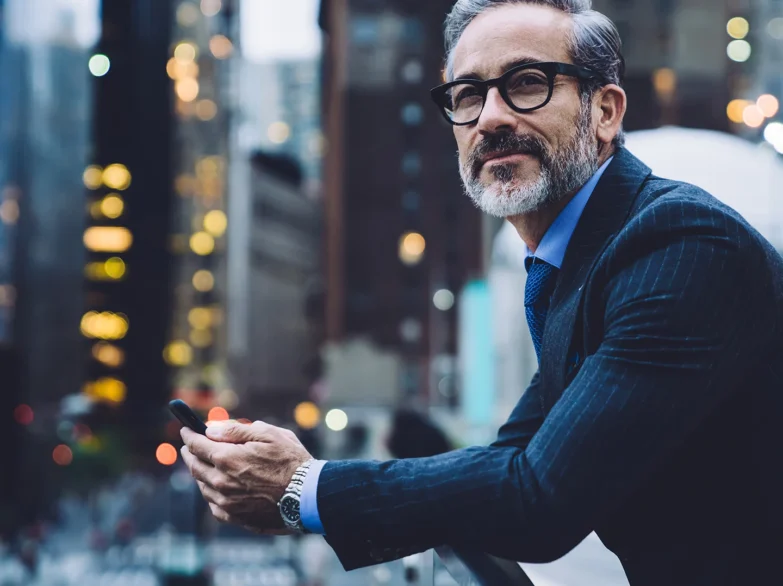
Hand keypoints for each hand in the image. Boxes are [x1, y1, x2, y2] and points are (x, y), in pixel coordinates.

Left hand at [180, 420, 312, 534]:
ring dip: (199, 473)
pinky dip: (211, 493)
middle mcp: (221, 482)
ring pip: (203, 486)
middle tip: (189, 446)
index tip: (186, 429)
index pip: (197, 445)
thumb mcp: (268, 434)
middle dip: (190, 453)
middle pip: (195, 466)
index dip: (189, 435)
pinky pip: (214, 504)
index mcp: (227, 459)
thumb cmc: (291, 461)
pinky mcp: (235, 517)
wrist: (308, 496)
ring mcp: (227, 503)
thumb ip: (236, 430)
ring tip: (204, 465)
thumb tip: (211, 429)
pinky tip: (216, 487)